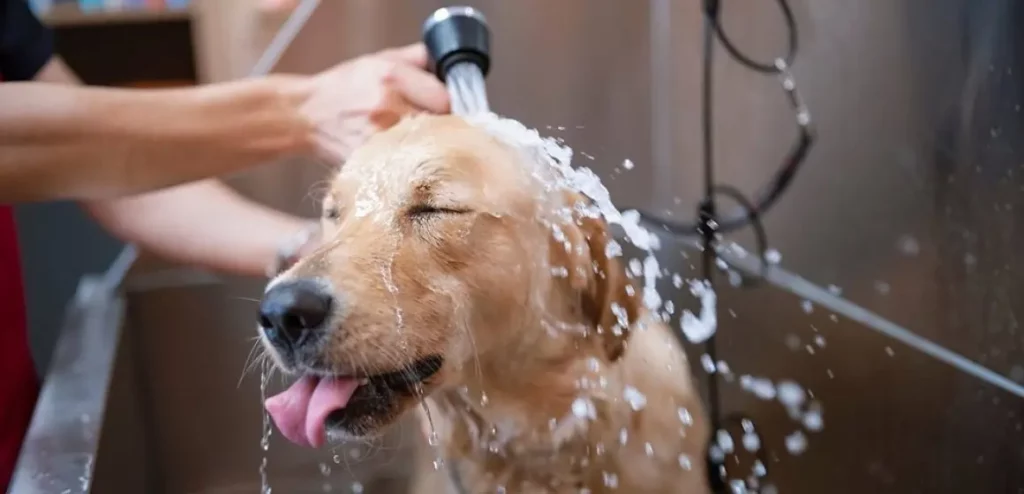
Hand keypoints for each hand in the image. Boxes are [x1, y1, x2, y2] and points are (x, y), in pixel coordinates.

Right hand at [300, 43, 449, 161]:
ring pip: (425, 150)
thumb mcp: (379, 59)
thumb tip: (447, 64)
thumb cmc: (345, 87)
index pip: (445, 99)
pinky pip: (405, 166)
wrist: (307, 115)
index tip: (444, 110)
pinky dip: (408, 164)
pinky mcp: (372, 162)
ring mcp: (379, 138)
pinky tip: (401, 158)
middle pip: (440, 127)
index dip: (449, 106)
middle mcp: (387, 107)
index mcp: (392, 77)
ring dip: (427, 149)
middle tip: (433, 129)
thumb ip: (417, 58)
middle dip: (441, 129)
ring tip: (417, 144)